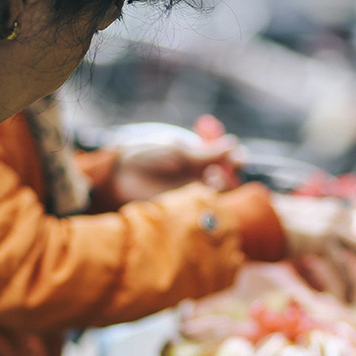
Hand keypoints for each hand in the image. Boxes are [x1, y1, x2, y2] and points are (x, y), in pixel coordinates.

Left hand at [109, 132, 240, 202]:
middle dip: (230, 172)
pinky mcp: (185, 211)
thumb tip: (232, 144)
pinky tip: (203, 191)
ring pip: (220, 196)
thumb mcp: (177, 151)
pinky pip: (205, 210)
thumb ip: (204, 153)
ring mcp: (193, 195)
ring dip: (222, 185)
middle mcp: (200, 178)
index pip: (226, 160)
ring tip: (211, 174)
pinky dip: (209, 201)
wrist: (118, 177)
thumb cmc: (145, 157)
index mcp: (199, 160)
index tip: (237, 155)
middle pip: (229, 180)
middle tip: (224, 165)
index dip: (235, 158)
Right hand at [272, 194, 355, 302]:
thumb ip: (319, 251)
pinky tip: (346, 301)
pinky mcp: (322, 241)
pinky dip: (346, 287)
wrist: (251, 222)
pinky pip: (342, 268)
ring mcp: (332, 226)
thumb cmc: (271, 233)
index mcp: (336, 212)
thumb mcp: (302, 238)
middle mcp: (339, 215)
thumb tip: (327, 280)